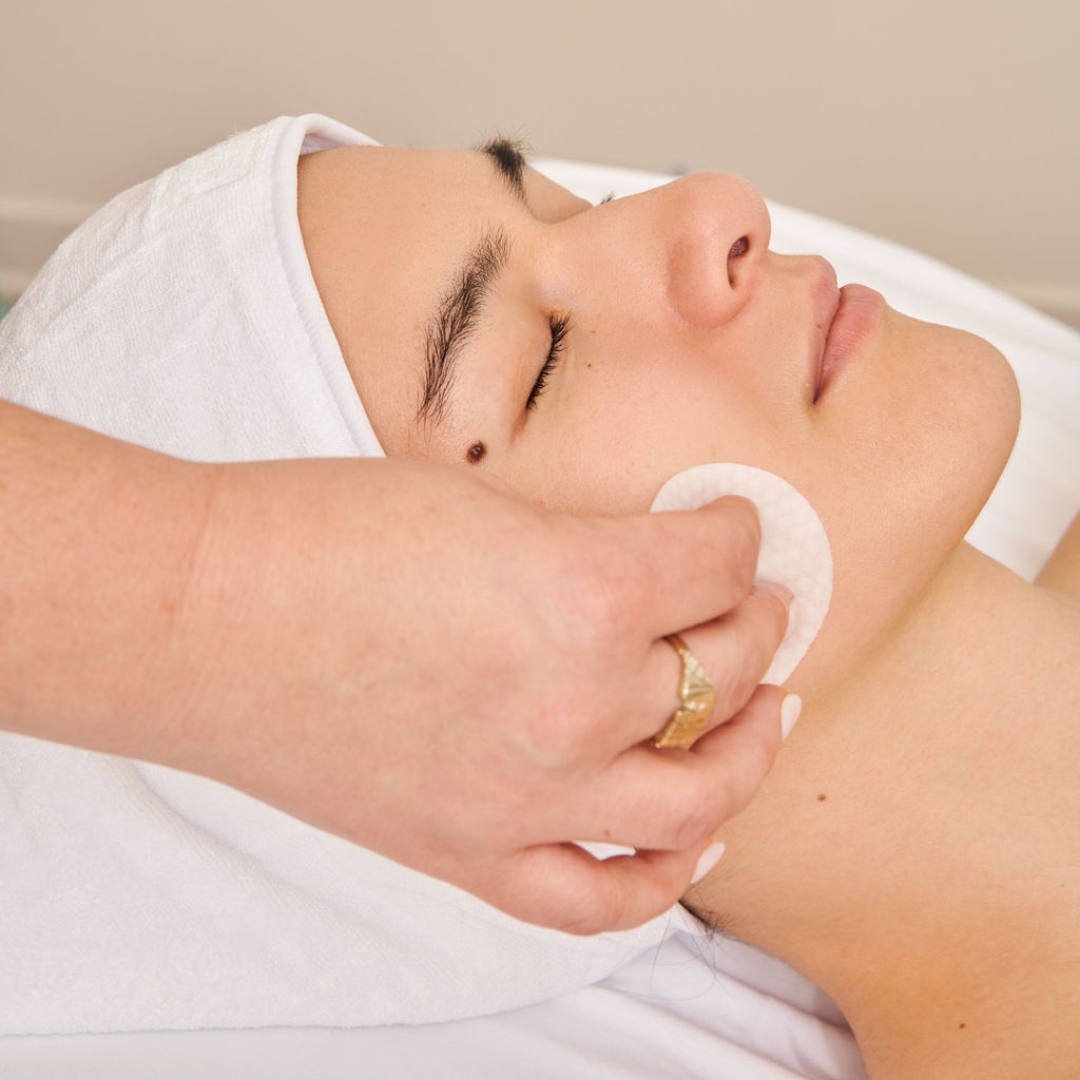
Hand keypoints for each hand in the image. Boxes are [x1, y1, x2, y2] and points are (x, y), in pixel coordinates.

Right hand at [155, 456, 791, 933]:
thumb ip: (587, 549)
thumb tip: (655, 569)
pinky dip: (663, 876)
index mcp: (583, 593)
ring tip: (764, 713)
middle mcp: (576, 706)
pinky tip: (693, 839)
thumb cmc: (320, 533)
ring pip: (697, 797)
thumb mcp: (484, 507)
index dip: (738, 532)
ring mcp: (529, 798)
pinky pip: (601, 898)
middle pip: (722, 670)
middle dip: (754, 621)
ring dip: (747, 748)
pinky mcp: (471, 852)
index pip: (716, 562)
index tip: (734, 526)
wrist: (200, 616)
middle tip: (754, 601)